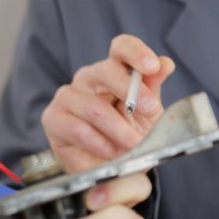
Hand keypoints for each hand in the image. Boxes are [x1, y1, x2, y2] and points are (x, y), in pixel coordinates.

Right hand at [40, 34, 175, 172]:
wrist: (110, 170)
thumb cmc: (128, 137)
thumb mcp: (148, 115)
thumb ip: (153, 88)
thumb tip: (165, 63)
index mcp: (114, 71)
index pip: (121, 48)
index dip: (136, 52)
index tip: (152, 66)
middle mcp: (88, 78)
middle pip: (106, 71)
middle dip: (132, 91)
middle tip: (149, 110)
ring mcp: (67, 97)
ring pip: (95, 107)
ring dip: (119, 130)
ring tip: (133, 145)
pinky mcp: (53, 118)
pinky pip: (79, 129)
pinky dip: (101, 144)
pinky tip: (112, 152)